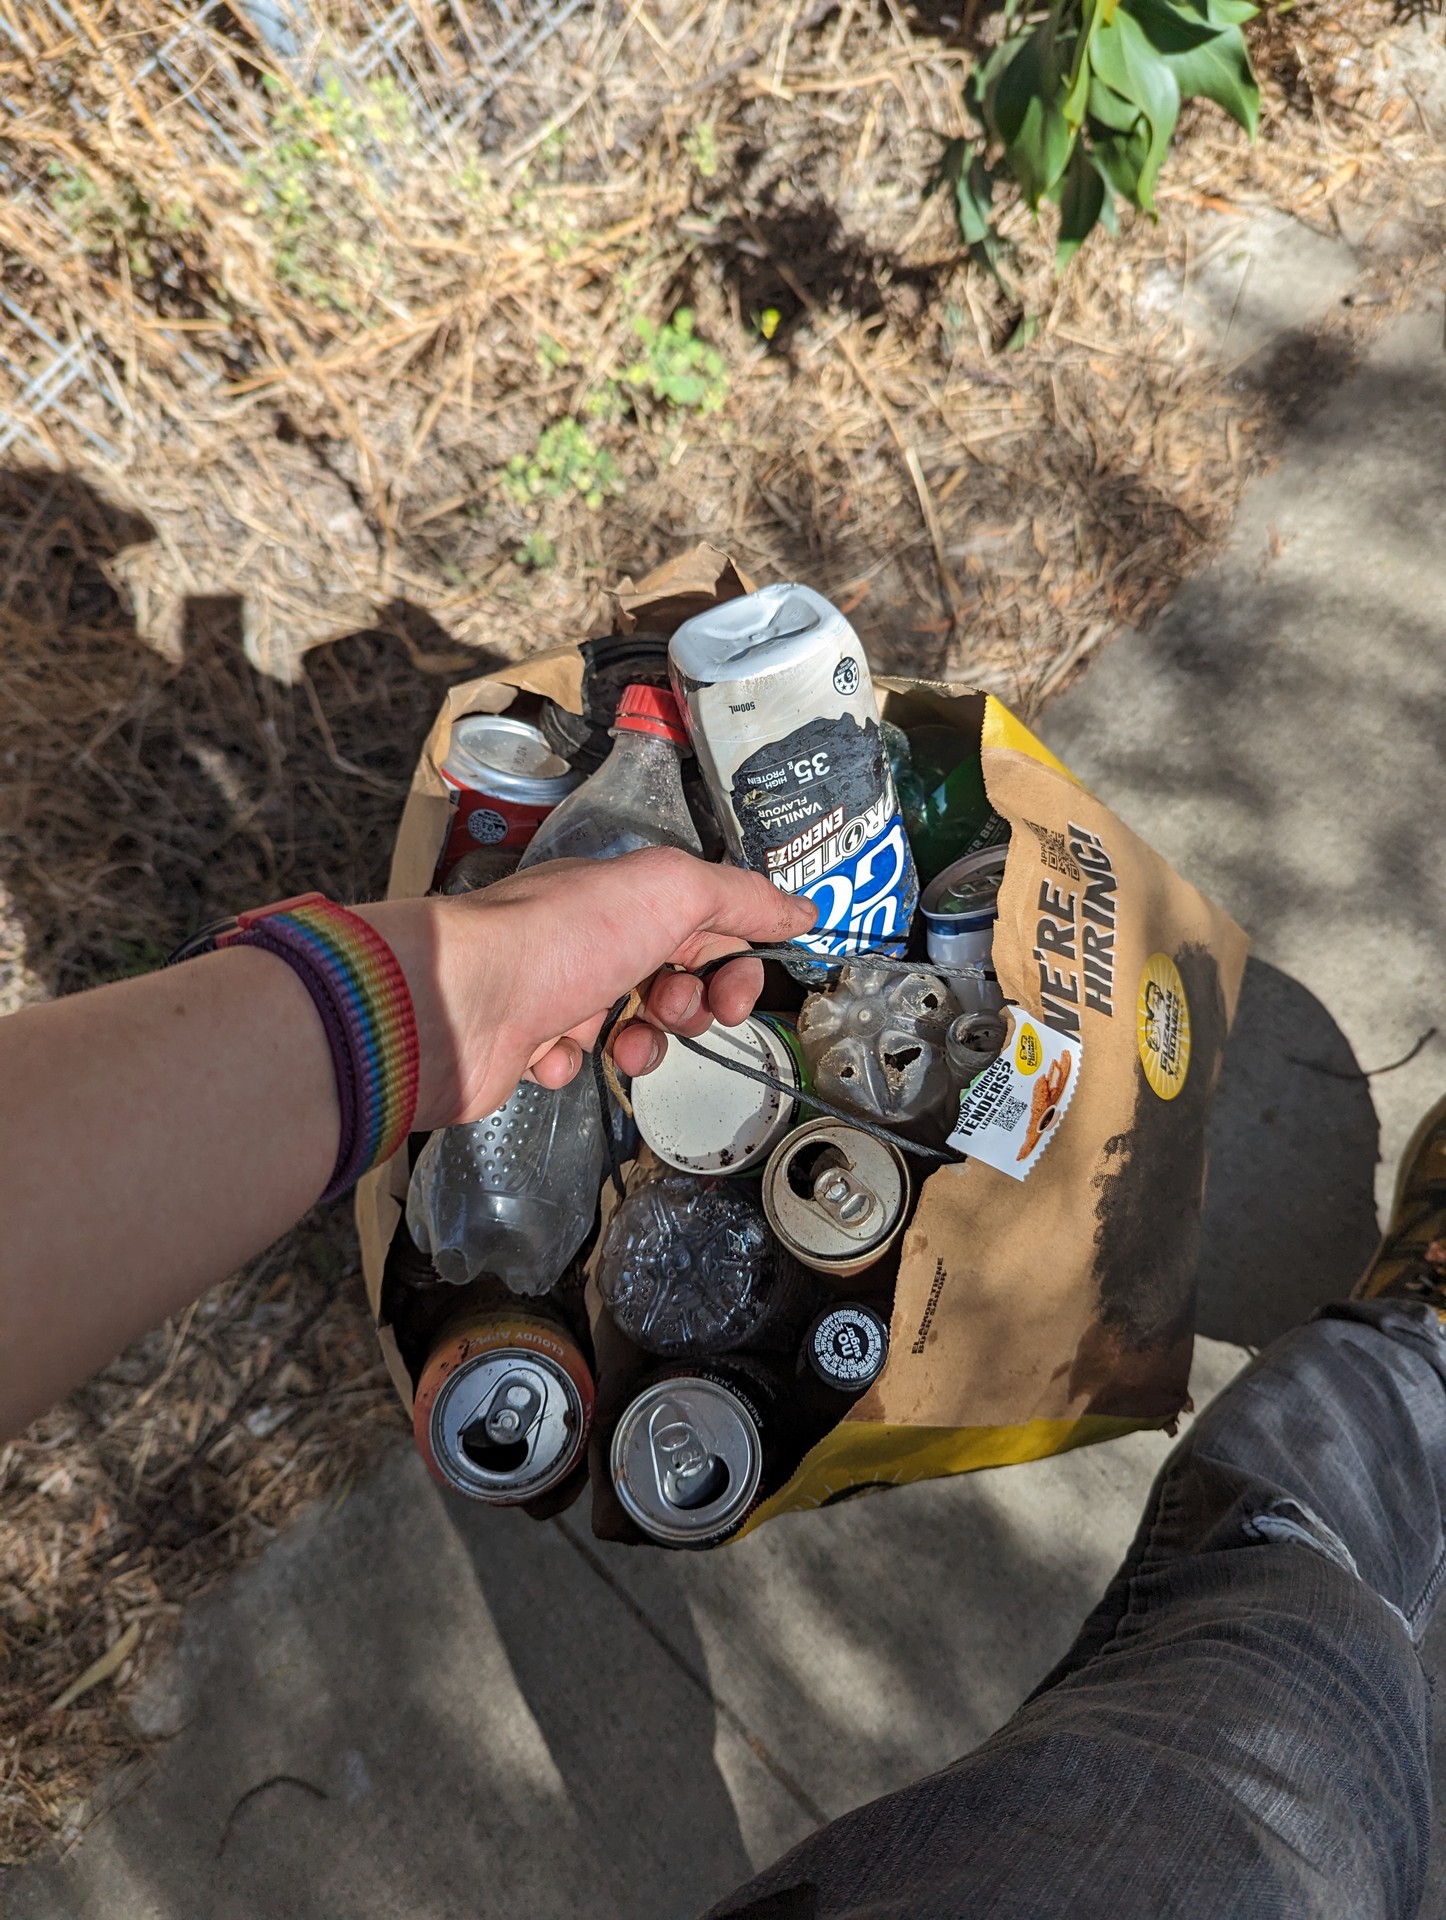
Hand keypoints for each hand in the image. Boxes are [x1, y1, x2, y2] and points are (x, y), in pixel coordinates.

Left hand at [358, 848, 814, 1127]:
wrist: (463, 1003)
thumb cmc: (561, 938)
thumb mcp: (671, 891)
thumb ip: (741, 896)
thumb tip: (801, 908)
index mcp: (625, 894)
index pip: (705, 921)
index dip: (736, 959)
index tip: (740, 993)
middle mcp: (590, 935)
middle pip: (674, 975)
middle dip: (694, 1003)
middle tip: (679, 1010)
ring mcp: (557, 990)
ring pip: (631, 1025)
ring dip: (645, 1041)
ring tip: (625, 1043)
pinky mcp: (527, 1044)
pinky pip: (576, 1062)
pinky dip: (577, 1062)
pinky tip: (555, 1052)